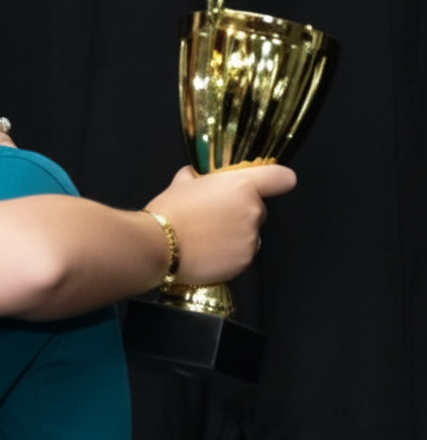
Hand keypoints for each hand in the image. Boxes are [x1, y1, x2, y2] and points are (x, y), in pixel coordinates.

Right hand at [145, 164, 296, 285]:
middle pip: (258, 209)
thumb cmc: (169, 212)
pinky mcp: (244, 263)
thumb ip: (197, 177)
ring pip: (250, 234)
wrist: (157, 246)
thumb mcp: (181, 183)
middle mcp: (253, 211)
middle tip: (213, 216)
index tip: (268, 184)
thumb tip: (196, 177)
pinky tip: (207, 252)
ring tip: (207, 238)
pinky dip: (229, 254)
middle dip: (240, 212)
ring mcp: (250, 239)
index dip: (276, 180)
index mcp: (242, 186)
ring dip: (235, 235)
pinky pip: (242, 255)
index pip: (282, 178)